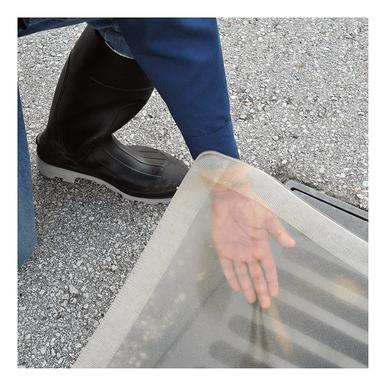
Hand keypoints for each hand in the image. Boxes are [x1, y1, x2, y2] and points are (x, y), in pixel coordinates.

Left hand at [211, 179, 295, 307]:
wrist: (230, 196)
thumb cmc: (251, 204)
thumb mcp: (268, 217)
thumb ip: (278, 232)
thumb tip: (292, 245)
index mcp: (261, 245)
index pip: (268, 268)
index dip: (272, 281)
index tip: (275, 294)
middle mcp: (249, 252)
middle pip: (256, 275)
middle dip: (261, 289)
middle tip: (264, 305)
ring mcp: (235, 251)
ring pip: (242, 274)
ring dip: (246, 286)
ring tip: (251, 300)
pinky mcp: (222, 248)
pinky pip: (227, 267)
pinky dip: (231, 277)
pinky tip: (236, 287)